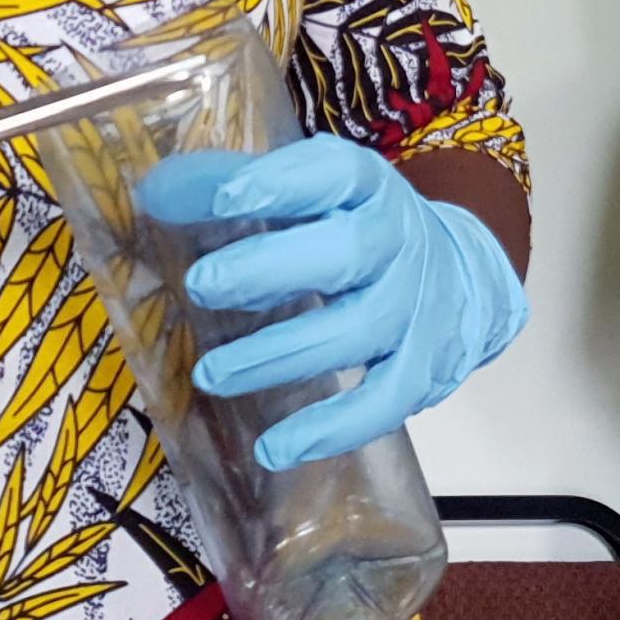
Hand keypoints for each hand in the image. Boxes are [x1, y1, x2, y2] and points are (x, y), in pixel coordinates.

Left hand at [165, 135, 526, 470]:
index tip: (227, 197)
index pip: (334, 172)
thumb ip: (234, 186)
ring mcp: (414, 308)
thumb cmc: (360, 225)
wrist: (464, 273)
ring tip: (210, 375)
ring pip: (355, 332)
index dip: (283, 182)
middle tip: (201, 284)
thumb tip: (155, 192)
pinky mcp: (423, 369)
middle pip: (344, 253)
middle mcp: (397, 242)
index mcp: (367, 186)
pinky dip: (330, 429)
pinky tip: (274, 448)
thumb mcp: (314, 191)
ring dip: (279, 356)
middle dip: (269, 270)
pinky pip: (382, 404)